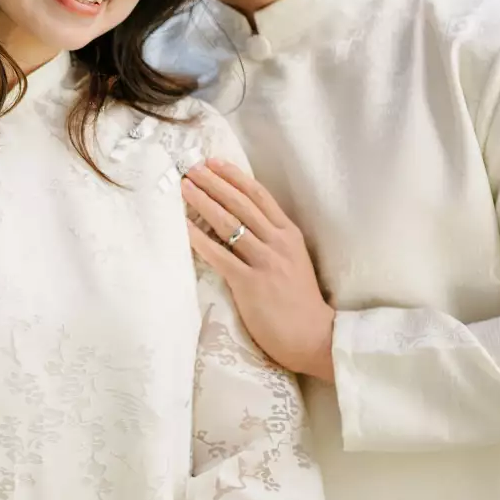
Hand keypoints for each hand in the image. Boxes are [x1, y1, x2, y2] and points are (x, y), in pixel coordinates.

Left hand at [181, 158, 336, 381]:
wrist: (314, 336)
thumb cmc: (301, 303)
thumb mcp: (295, 262)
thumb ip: (273, 243)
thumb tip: (244, 226)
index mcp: (289, 234)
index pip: (259, 196)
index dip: (235, 177)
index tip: (214, 163)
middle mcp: (278, 242)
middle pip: (241, 204)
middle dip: (214, 183)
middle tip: (191, 168)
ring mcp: (265, 261)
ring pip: (229, 223)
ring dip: (204, 202)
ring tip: (184, 188)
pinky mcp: (251, 283)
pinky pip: (220, 255)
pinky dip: (200, 239)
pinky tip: (184, 226)